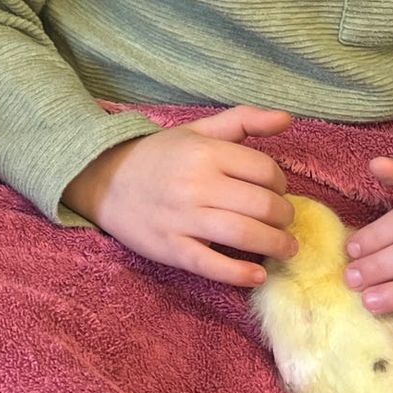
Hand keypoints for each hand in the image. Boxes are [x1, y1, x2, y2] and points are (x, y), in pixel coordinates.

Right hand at [61, 106, 296, 286]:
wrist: (105, 179)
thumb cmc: (160, 155)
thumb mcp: (198, 131)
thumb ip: (244, 120)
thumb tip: (287, 118)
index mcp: (205, 152)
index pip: (265, 171)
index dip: (280, 184)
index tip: (277, 191)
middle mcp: (196, 183)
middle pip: (261, 205)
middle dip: (284, 217)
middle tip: (285, 222)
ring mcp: (183, 218)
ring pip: (243, 234)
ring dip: (275, 245)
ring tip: (286, 248)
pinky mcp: (171, 248)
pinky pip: (211, 264)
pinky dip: (239, 273)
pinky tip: (258, 275)